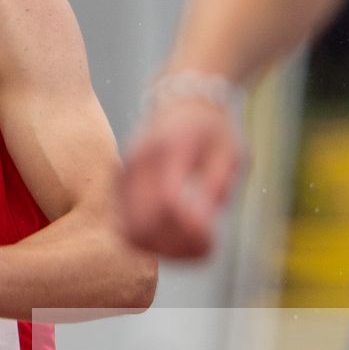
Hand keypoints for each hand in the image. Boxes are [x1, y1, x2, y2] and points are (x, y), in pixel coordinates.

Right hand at [121, 93, 242, 259]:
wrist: (182, 98)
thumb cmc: (213, 129)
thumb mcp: (229, 153)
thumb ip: (217, 186)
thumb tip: (203, 226)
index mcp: (169, 150)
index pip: (168, 203)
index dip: (190, 231)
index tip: (214, 237)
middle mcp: (138, 164)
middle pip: (143, 226)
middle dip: (176, 248)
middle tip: (206, 247)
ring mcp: (124, 177)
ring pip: (130, 234)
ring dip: (162, 251)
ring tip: (192, 246)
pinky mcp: (119, 189)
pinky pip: (127, 229)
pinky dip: (152, 244)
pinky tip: (178, 239)